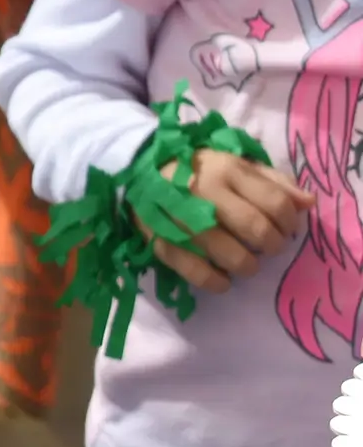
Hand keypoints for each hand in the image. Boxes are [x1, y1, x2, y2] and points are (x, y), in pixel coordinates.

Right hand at [144, 149, 312, 293]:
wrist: (138, 169)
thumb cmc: (198, 170)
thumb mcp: (235, 164)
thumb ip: (272, 182)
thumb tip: (307, 203)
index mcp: (226, 169)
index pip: (276, 202)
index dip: (290, 222)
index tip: (286, 229)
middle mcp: (204, 191)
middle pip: (256, 229)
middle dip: (272, 246)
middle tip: (268, 248)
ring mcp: (180, 217)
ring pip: (228, 253)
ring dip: (247, 266)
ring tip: (246, 264)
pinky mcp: (160, 239)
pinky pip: (195, 270)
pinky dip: (215, 282)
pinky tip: (223, 281)